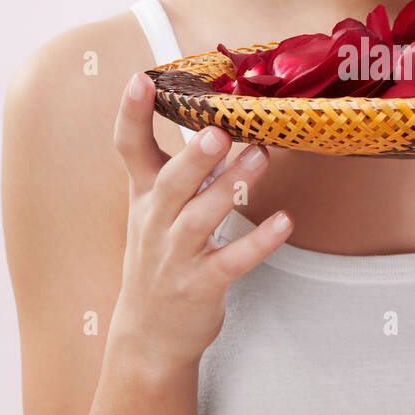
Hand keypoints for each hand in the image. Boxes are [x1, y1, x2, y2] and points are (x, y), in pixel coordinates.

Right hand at [110, 72, 292, 368]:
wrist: (148, 335)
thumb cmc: (160, 259)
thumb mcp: (156, 210)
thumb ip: (181, 168)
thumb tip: (215, 123)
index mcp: (144, 196)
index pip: (129, 149)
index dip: (132, 114)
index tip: (140, 79)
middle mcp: (156, 223)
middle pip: (171, 182)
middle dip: (193, 157)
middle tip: (217, 130)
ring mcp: (177, 255)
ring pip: (203, 217)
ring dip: (233, 187)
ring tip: (261, 157)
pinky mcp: (202, 284)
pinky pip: (233, 260)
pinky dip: (259, 241)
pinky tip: (285, 221)